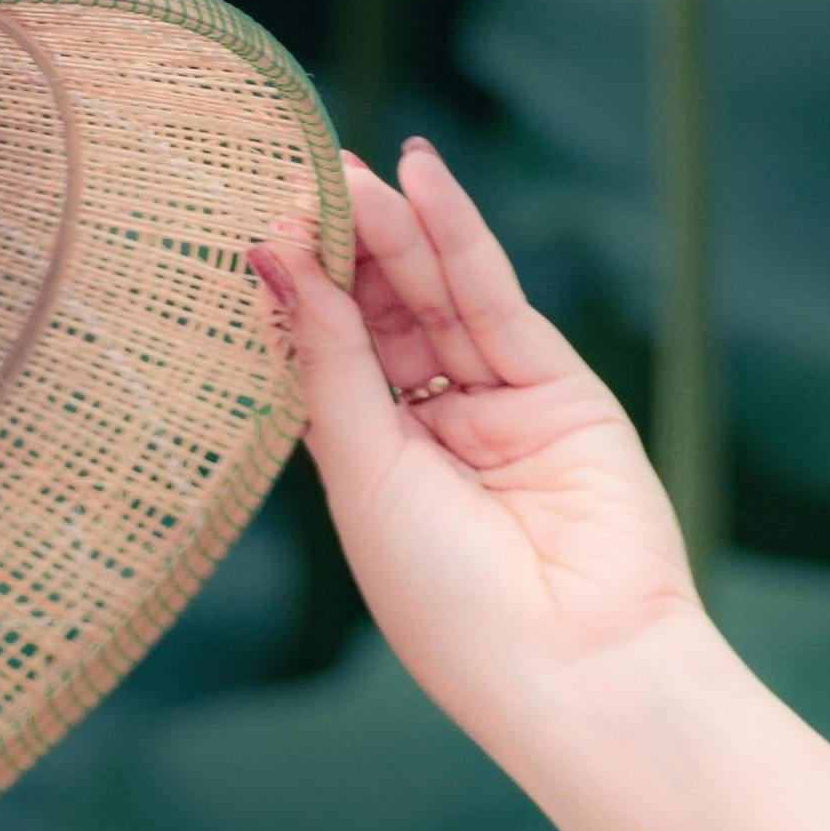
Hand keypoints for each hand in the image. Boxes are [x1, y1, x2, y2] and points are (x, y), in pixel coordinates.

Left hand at [251, 139, 701, 753]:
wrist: (572, 660)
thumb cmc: (447, 597)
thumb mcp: (362, 473)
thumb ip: (325, 359)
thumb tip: (270, 259)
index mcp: (365, 473)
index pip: (321, 359)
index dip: (294, 295)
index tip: (257, 226)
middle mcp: (427, 436)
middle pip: (378, 318)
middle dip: (343, 248)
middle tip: (301, 174)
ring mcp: (493, 408)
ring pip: (433, 299)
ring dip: (394, 231)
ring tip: (354, 169)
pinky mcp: (555, 387)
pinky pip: (494, 299)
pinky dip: (458, 237)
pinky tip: (422, 183)